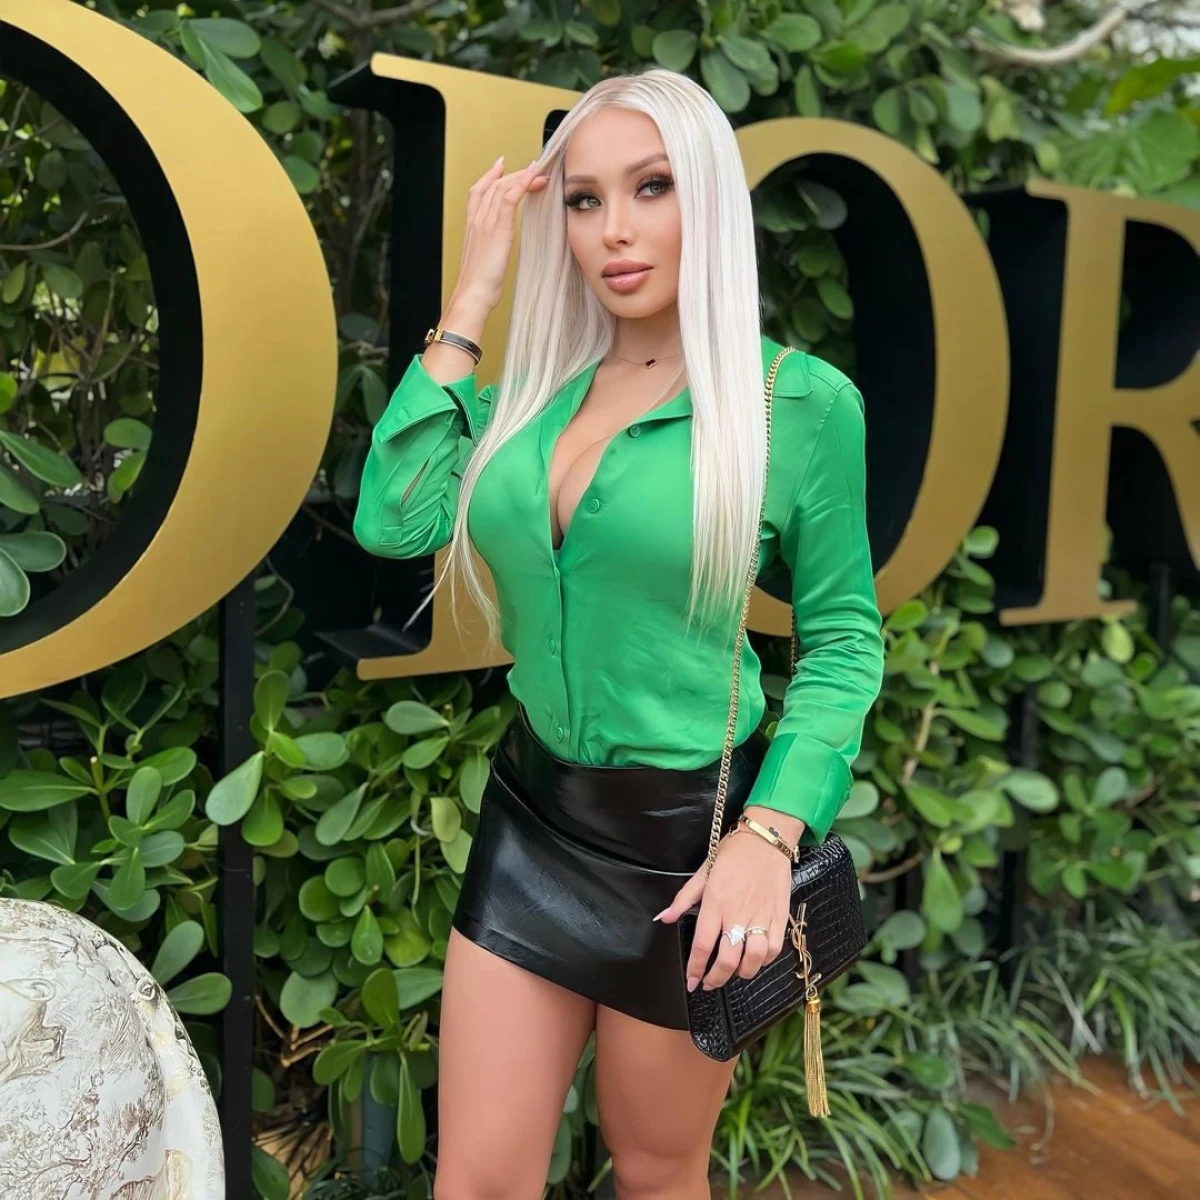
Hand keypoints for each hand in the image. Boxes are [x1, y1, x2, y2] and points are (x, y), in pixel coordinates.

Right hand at [454, 155, 550, 311]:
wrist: (473, 294)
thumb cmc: (479, 287)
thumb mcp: (484, 264)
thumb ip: (490, 252)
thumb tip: (497, 254)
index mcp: (471, 228)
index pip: (478, 193)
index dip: (489, 177)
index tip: (500, 167)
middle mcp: (477, 220)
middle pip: (493, 186)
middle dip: (512, 174)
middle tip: (531, 167)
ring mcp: (486, 221)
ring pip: (503, 188)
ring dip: (523, 176)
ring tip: (540, 170)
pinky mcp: (498, 227)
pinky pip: (511, 197)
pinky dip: (523, 183)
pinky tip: (535, 177)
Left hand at [655, 827, 794, 992]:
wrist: (765, 838)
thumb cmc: (732, 853)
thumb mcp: (703, 872)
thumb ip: (683, 899)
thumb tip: (664, 918)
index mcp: (715, 903)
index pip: (703, 945)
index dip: (696, 968)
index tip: (692, 982)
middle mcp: (737, 914)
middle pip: (728, 960)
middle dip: (716, 979)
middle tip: (710, 983)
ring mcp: (760, 917)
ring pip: (753, 959)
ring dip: (742, 973)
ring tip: (734, 972)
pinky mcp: (779, 916)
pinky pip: (773, 949)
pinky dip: (764, 960)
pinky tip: (756, 958)